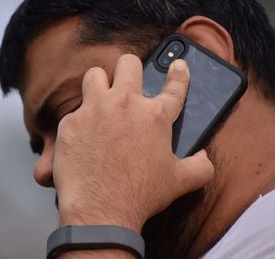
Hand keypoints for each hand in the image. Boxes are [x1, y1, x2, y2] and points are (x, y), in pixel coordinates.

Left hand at [53, 55, 213, 232]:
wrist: (101, 210)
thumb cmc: (141, 195)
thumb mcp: (181, 181)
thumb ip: (201, 166)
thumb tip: (203, 157)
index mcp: (155, 115)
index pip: (175, 86)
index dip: (179, 73)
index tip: (178, 65)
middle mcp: (124, 104)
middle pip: (127, 64)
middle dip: (129, 70)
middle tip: (127, 84)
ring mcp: (94, 110)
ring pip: (94, 75)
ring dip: (99, 84)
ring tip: (100, 99)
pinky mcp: (71, 123)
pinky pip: (74, 112)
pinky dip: (80, 121)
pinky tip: (82, 138)